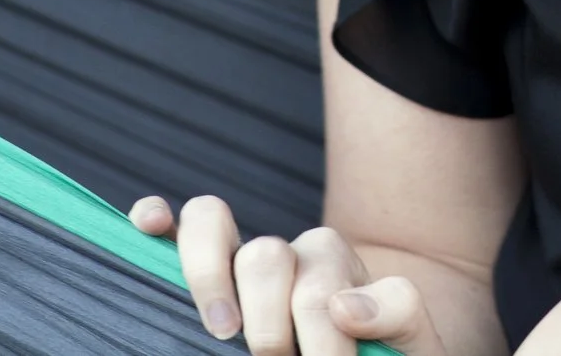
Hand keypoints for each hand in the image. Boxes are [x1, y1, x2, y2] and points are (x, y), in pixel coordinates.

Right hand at [131, 194, 450, 355]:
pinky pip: (178, 224)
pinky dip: (159, 219)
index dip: (327, 335)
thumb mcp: (412, 340)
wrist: (374, 347)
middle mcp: (289, 258)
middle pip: (267, 256)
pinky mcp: (209, 271)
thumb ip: (398, 313)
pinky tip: (148, 224)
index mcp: (340, 272)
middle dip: (269, 320)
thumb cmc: (382, 351)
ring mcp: (247, 260)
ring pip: (215, 224)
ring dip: (210, 277)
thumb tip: (345, 305)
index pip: (329, 288)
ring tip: (223, 330)